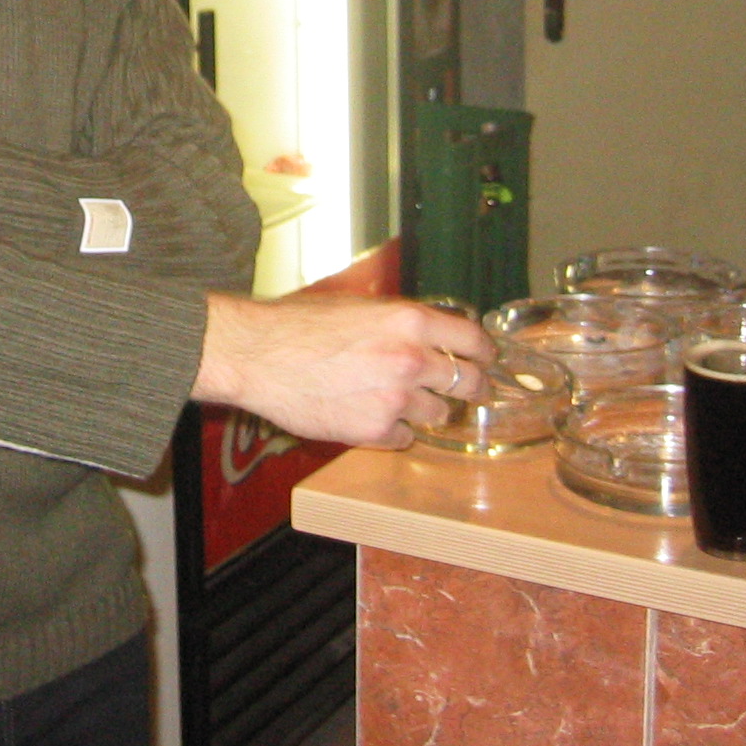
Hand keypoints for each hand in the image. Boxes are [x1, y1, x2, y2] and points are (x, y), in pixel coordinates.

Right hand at [192, 291, 495, 449]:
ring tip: (396, 400)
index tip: (487, 360)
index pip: (474, 340)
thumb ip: (401, 323)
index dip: (485, 353)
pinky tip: (370, 416)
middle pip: (468, 383)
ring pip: (438, 415)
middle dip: (469, 388)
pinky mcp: (374, 431)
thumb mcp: (360, 307)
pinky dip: (394, 431)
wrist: (259, 355)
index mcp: (410, 321)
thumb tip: (432, 335)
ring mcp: (395, 399)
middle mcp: (411, 359)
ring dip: (426, 411)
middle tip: (465, 391)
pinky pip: (404, 438)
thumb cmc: (299, 325)